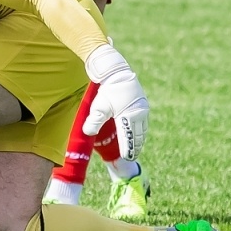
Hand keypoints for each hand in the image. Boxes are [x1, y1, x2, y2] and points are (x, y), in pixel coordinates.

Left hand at [84, 43, 147, 158]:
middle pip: (138, 135)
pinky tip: (137, 132)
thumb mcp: (98, 107)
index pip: (128, 138)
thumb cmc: (106, 91)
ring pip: (142, 129)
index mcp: (128, 117)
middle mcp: (138, 114)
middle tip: (131, 156)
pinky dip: (140, 129)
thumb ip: (93, 122)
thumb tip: (88, 134)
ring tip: (135, 147)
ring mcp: (142, 109)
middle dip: (135, 146)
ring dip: (139, 139)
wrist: (116, 73)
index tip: (126, 157)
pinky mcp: (143, 104)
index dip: (128, 149)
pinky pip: (143, 121)